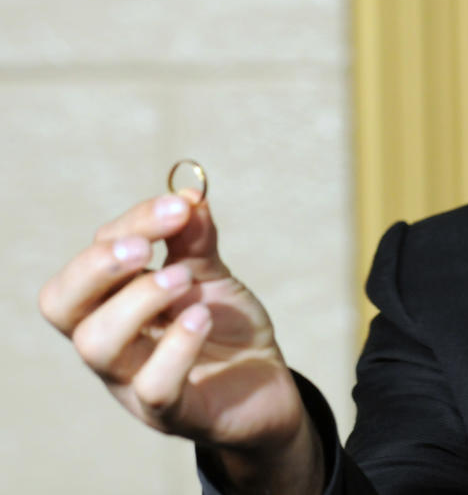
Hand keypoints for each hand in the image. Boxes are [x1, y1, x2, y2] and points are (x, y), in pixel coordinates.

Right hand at [39, 191, 321, 490]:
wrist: (267, 385)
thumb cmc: (224, 329)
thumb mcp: (211, 276)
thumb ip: (195, 240)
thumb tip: (188, 193)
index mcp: (112, 305)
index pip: (90, 262)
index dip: (130, 226)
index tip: (179, 206)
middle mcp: (112, 343)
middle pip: (63, 304)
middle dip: (98, 266)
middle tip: (146, 249)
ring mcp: (134, 382)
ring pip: (97, 344)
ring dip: (137, 300)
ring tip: (183, 279)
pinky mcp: (172, 411)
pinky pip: (154, 386)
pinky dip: (176, 346)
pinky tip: (202, 317)